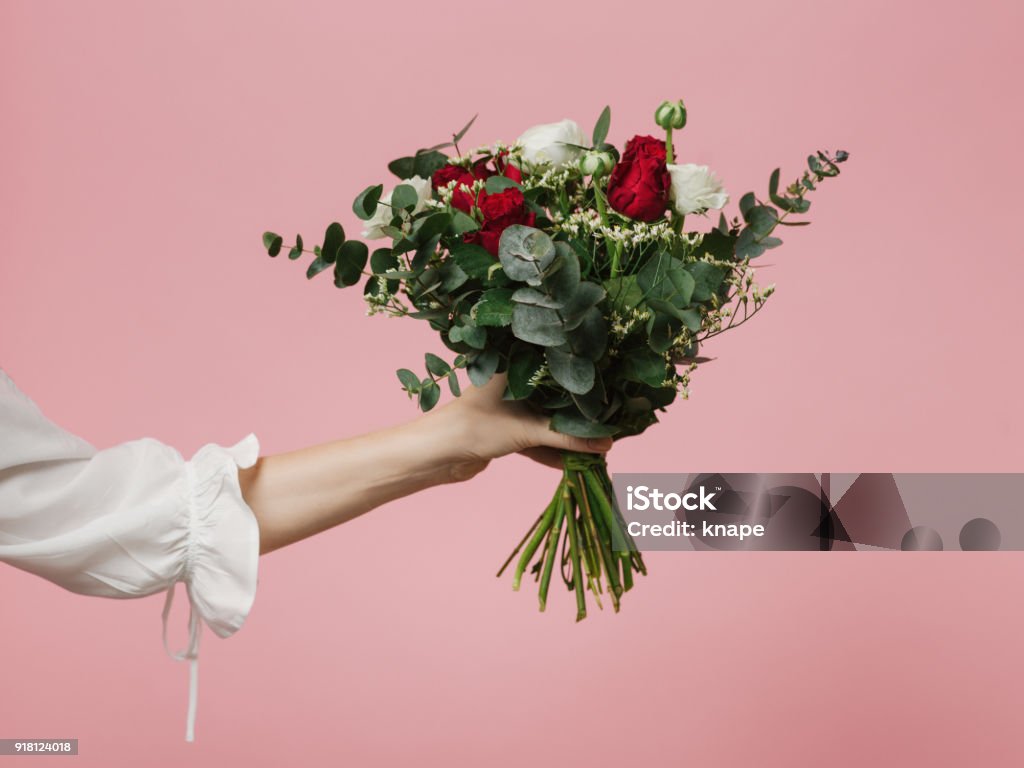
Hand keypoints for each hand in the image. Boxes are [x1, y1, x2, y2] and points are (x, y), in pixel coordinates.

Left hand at [425, 373, 612, 474]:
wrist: (436, 455)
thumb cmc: (475, 426)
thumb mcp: (527, 430)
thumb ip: (568, 438)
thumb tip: (607, 444)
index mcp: (514, 364)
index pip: (558, 365)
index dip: (584, 377)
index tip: (611, 388)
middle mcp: (513, 381)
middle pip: (556, 397)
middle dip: (580, 414)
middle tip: (610, 421)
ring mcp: (509, 408)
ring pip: (547, 420)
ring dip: (567, 436)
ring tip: (597, 445)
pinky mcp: (506, 431)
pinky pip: (536, 438)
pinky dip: (552, 450)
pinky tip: (575, 462)